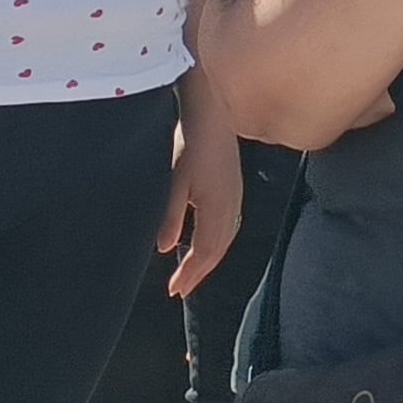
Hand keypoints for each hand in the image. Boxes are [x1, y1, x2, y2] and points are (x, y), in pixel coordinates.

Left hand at [156, 101, 251, 295]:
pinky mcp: (234, 186)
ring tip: (191, 272)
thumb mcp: (173, 181)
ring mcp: (236, 195)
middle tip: (180, 289)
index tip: (175, 291)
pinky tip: (206, 241)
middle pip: (218, 249)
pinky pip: (229, 225)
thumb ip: (170, 215)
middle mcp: (231, 204)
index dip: (191, 273)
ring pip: (225, 238)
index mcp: (217, 206)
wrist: (212, 111)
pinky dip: (217, 241)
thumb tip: (165, 248)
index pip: (206, 251)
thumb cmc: (189, 143)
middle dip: (199, 271)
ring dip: (209, 258)